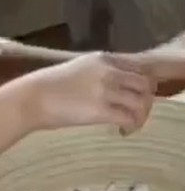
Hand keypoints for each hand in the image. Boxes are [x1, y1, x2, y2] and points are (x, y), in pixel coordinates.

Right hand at [5, 52, 155, 133]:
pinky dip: (132, 126)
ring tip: (133, 123)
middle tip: (139, 112)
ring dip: (142, 115)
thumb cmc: (51, 86)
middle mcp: (109, 72)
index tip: (141, 95)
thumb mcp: (80, 67)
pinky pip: (130, 118)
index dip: (146, 83)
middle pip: (146, 84)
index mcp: (104, 59)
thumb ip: (102, 71)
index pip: (140, 68)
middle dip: (148, 99)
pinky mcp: (102, 110)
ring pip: (142, 102)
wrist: (31, 99)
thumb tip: (120, 84)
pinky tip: (124, 130)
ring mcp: (107, 91)